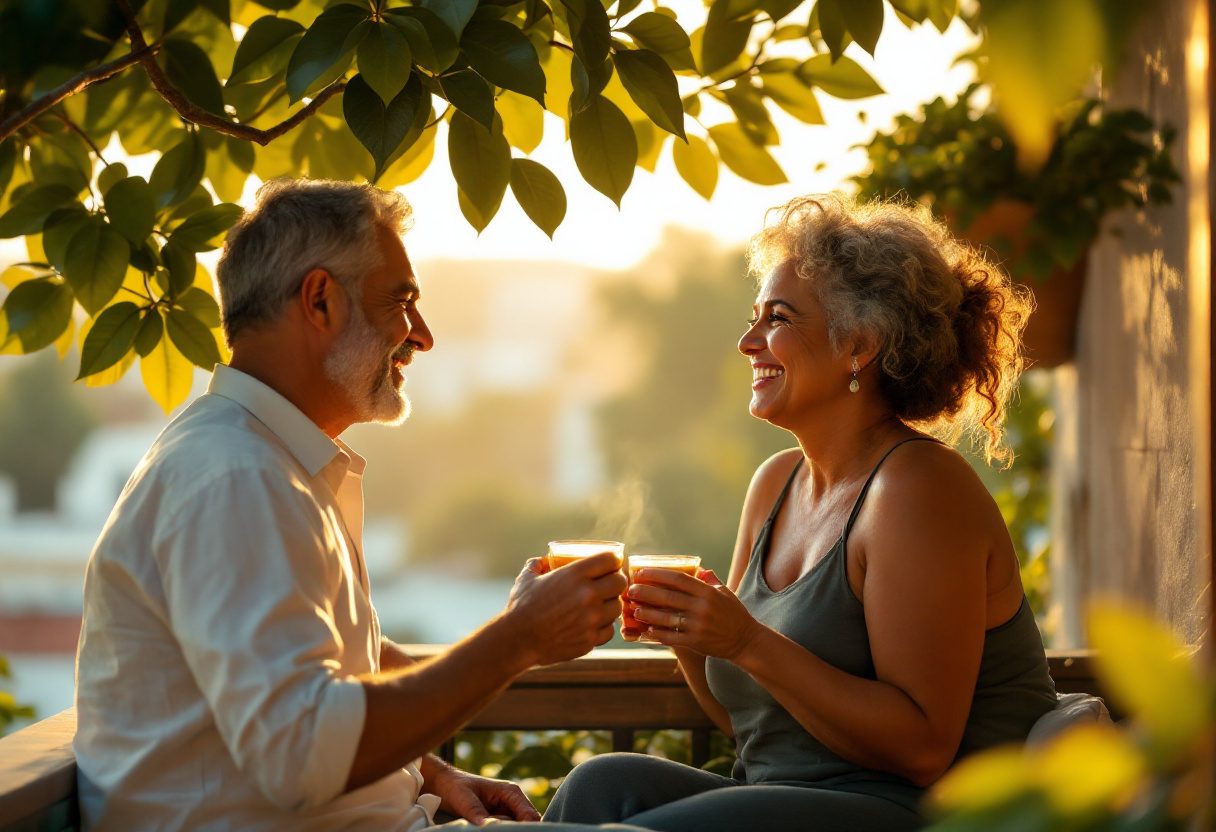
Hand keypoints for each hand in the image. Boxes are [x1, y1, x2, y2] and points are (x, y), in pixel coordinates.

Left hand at [425, 761, 539, 824]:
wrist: (444, 784)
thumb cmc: (455, 786)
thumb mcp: (464, 798)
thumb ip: (477, 812)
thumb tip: (488, 825)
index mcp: (510, 792)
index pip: (529, 815)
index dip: (526, 828)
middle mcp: (512, 802)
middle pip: (526, 823)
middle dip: (516, 830)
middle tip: (493, 829)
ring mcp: (506, 812)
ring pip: (516, 827)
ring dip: (507, 830)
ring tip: (485, 828)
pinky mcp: (498, 820)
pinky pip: (505, 829)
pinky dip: (500, 830)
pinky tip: (486, 829)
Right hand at [504, 552, 626, 665]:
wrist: (517, 640)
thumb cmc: (520, 607)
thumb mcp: (527, 578)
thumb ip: (536, 565)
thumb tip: (543, 561)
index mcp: (574, 574)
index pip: (610, 560)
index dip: (614, 560)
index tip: (612, 563)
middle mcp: (587, 594)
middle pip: (620, 582)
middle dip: (617, 582)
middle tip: (610, 584)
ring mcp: (591, 619)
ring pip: (617, 607)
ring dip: (611, 605)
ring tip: (601, 605)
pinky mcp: (590, 639)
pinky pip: (609, 630)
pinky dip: (603, 627)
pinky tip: (594, 623)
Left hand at [629, 568, 760, 658]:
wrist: (746, 640)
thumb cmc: (734, 613)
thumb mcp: (725, 592)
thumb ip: (710, 579)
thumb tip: (698, 567)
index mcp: (708, 592)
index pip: (678, 579)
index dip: (658, 574)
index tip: (641, 572)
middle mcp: (702, 607)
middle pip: (668, 597)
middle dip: (646, 592)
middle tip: (631, 589)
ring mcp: (698, 625)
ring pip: (667, 618)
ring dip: (648, 613)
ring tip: (634, 609)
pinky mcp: (696, 641)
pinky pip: (672, 637)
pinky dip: (658, 634)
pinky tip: (646, 630)